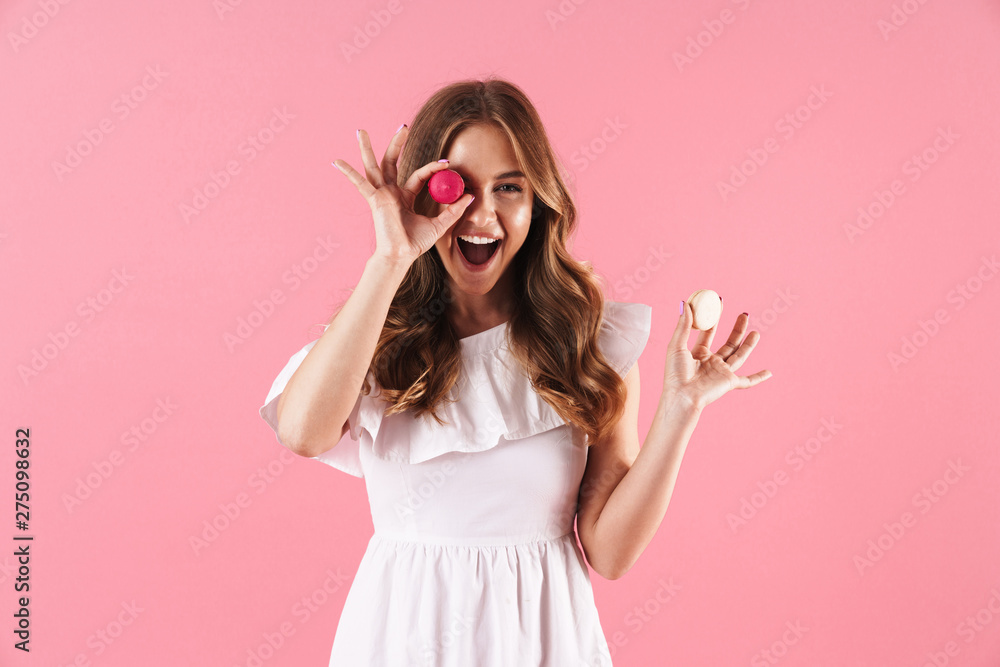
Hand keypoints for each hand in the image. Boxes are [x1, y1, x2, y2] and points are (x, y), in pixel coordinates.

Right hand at [332, 126, 473, 265]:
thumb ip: (454, 210)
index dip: (432, 168)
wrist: (401, 256)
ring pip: (373, 166)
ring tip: (360, 131)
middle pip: (392, 162)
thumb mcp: (439, 225)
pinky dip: (348, 173)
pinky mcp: (375, 200)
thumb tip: (470, 196)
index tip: (447, 163)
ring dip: (366, 148)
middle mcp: (391, 192)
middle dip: (397, 143)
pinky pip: (360, 184)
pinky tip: (336, 162)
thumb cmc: (415, 243)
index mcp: (404, 196)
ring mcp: (381, 195)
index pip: (419, 175)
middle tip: (403, 126)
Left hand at [663, 300, 772, 410]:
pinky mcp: (729, 382)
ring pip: (739, 356)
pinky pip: (747, 381)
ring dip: (748, 345)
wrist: (682, 396)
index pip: (709, 333)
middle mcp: (711, 362)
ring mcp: (721, 372)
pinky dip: (758, 377)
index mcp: (698, 354)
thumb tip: (685, 303)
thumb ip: (683, 326)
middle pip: (728, 343)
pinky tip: (769, 373)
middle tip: (744, 314)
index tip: (720, 303)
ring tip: (756, 332)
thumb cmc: (675, 374)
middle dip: (737, 329)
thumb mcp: (676, 345)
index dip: (714, 318)